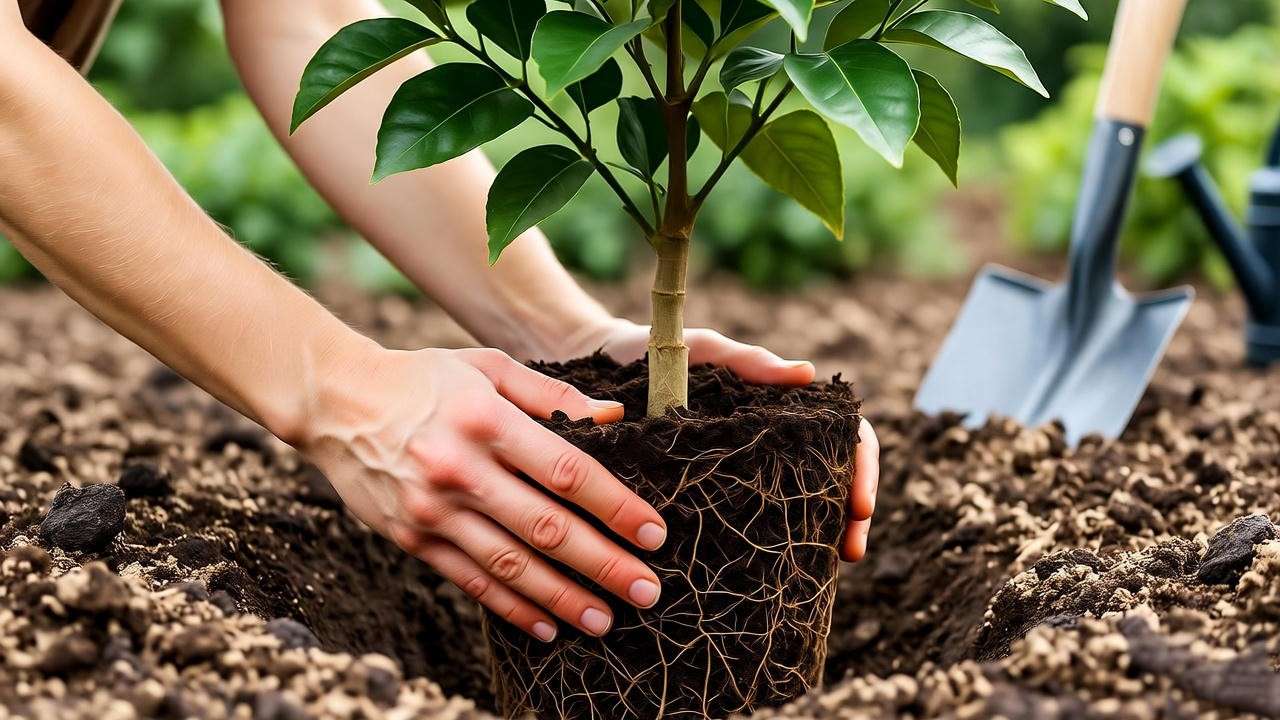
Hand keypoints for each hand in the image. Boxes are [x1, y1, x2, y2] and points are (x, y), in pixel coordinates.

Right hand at [299, 345, 668, 641]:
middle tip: (646, 590)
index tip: (653, 534)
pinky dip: (512, 608)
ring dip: (563, 598)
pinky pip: (471, 581)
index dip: (616, 507)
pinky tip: (548, 626)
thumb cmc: (424, 378)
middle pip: (546, 527)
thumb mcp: (488, 367)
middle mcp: (459, 469)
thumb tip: (614, 416)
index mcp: (487, 420)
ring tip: (605, 619)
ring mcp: (432, 510)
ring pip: (511, 565)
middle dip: (603, 564)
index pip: (567, 472)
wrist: (335, 402)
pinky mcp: (412, 538)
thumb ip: (553, 394)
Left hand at [574, 319, 880, 562]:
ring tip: (829, 566)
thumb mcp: (700, 350)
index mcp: (779, 406)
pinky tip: (779, 567)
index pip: (844, 434)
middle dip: (852, 514)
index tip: (859, 507)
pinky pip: (753, 517)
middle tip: (850, 552)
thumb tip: (807, 374)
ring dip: (823, 533)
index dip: (861, 468)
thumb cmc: (650, 350)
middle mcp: (771, 439)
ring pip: (803, 502)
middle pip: (836, 476)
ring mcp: (744, 466)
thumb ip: (746, 359)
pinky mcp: (711, 488)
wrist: (591, 369)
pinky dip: (778, 541)